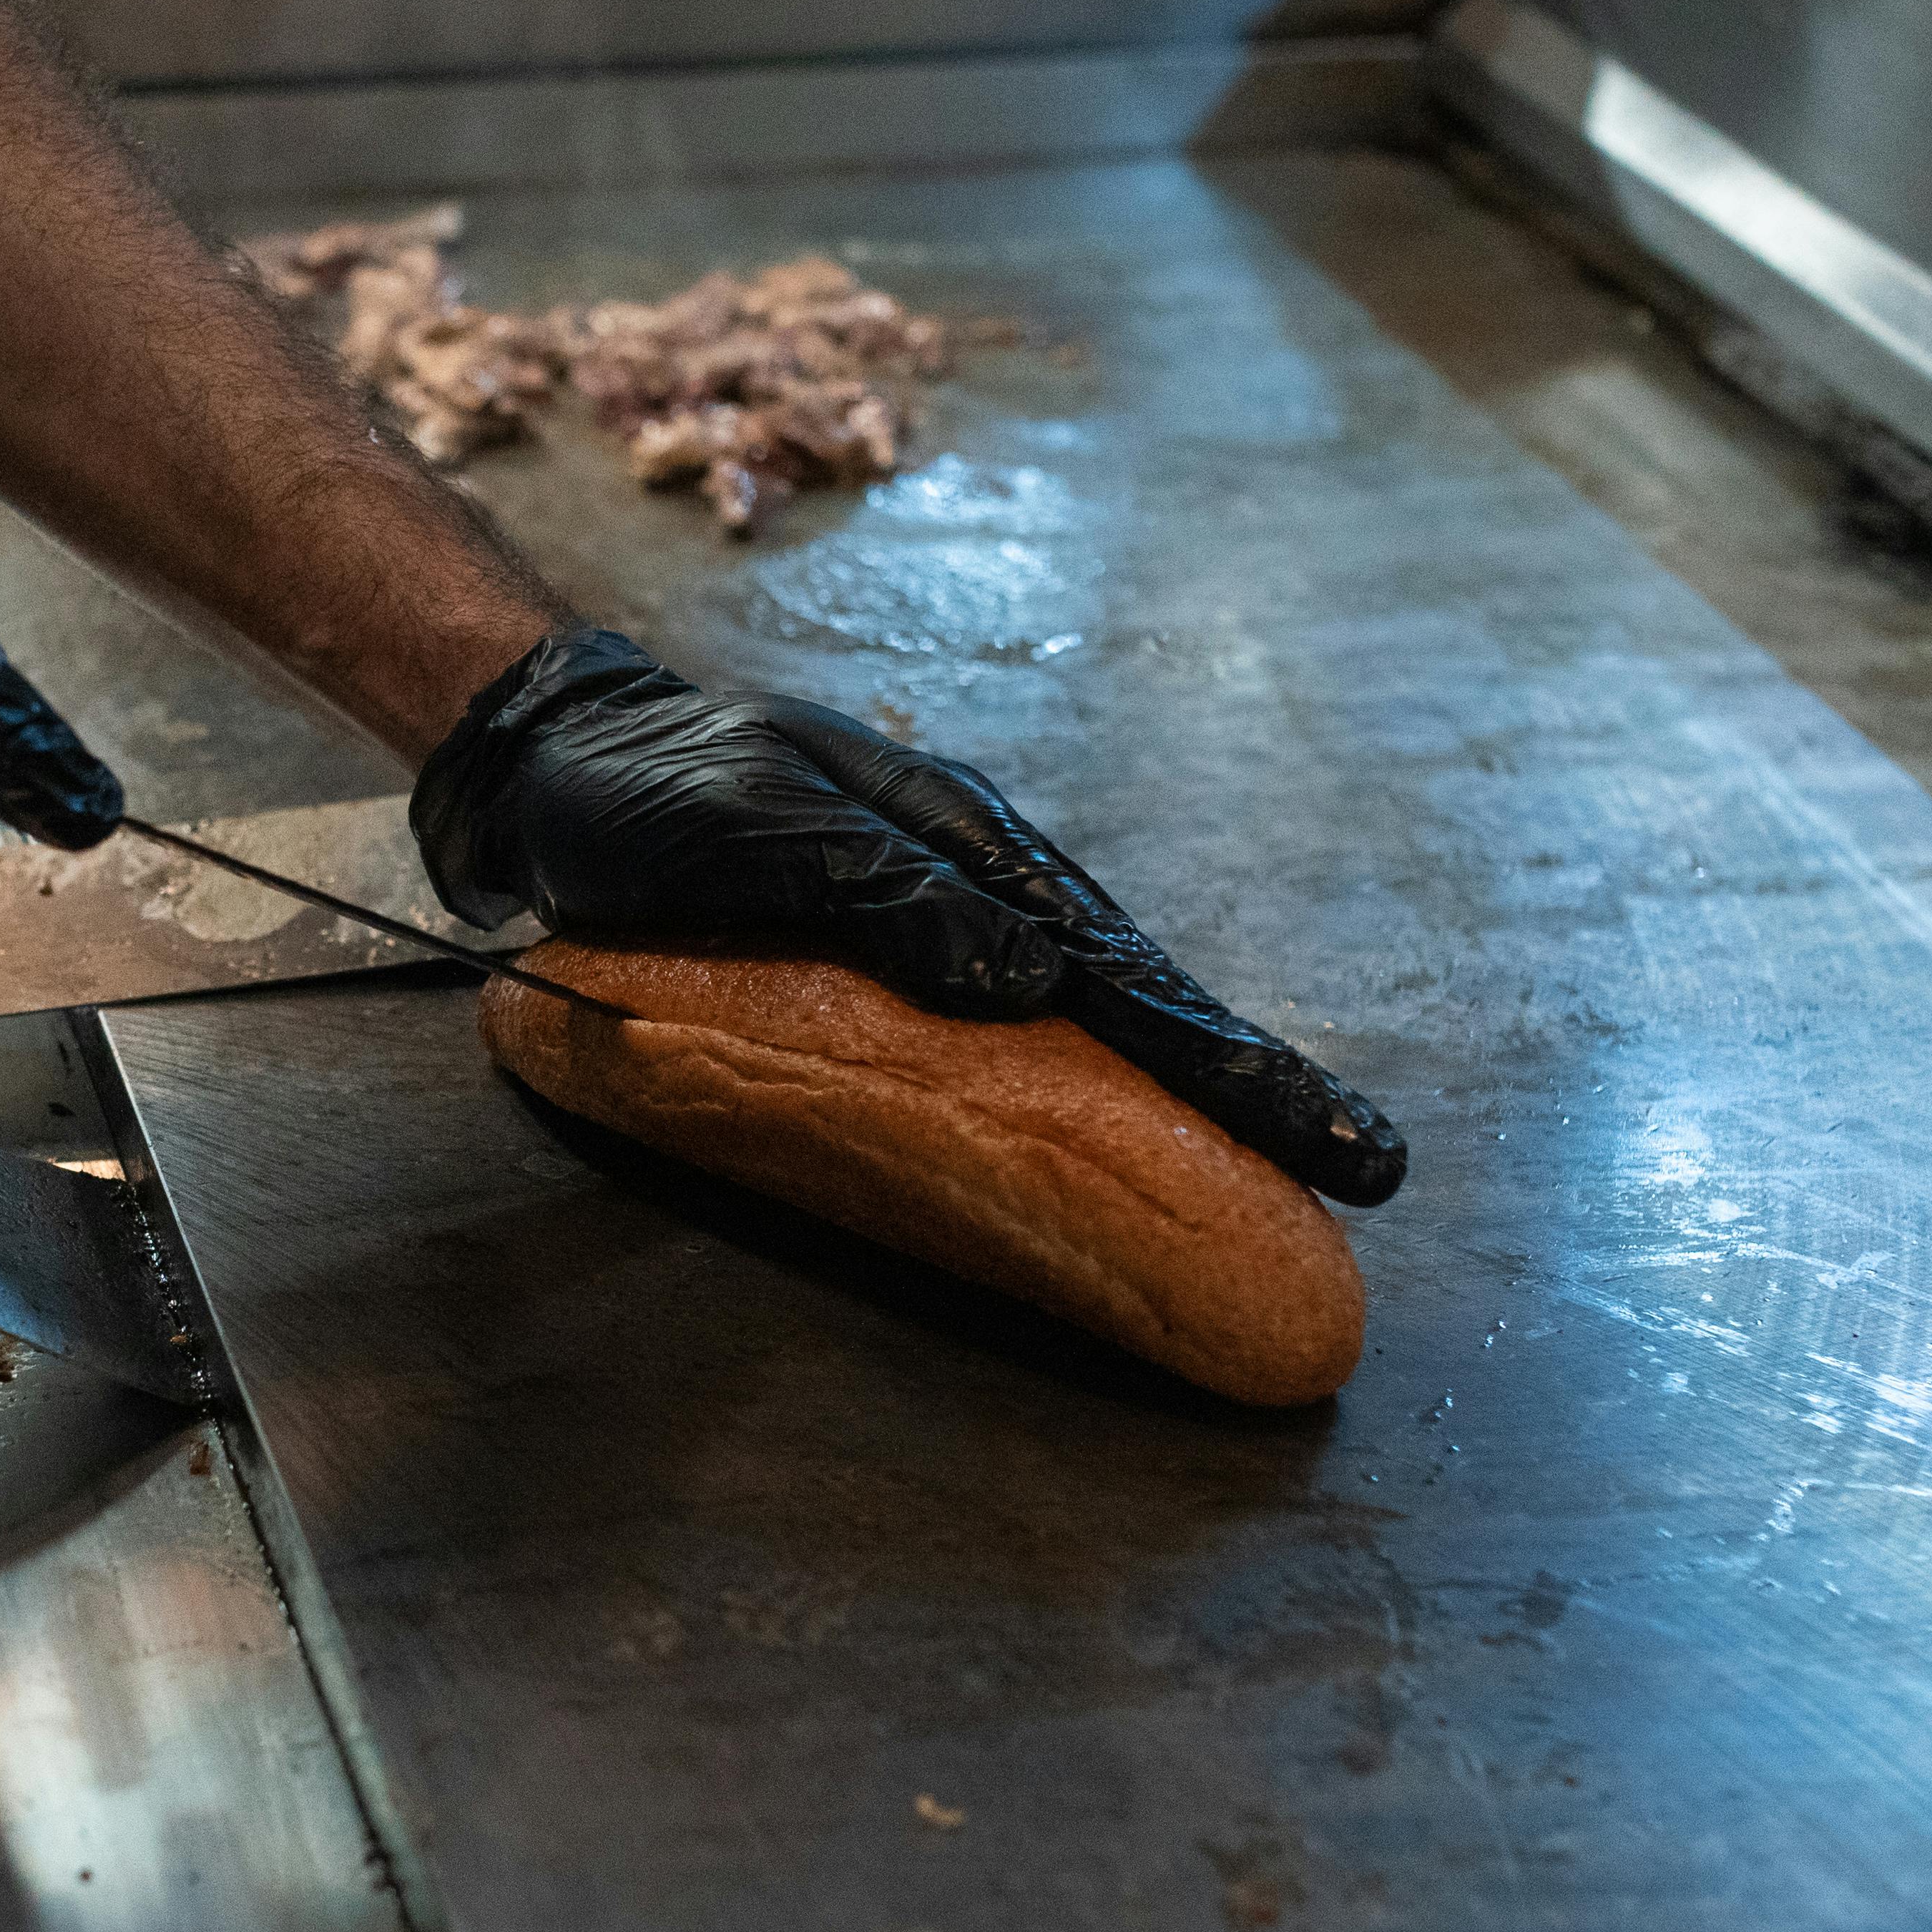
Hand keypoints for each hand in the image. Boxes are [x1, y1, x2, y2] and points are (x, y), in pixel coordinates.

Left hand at [412, 628, 1402, 1203]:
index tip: (1329, 1136)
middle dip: (1253, 1086)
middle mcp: (982, 884)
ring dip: (1195, 1086)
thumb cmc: (649, 796)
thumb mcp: (750, 830)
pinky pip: (1027, 1029)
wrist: (563, 762)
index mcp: (963, 849)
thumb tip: (1031, 982)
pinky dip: (1101, 1075)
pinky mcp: (903, 956)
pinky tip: (1145, 1129)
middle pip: (1143, 996)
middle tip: (1369, 1169)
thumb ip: (884, 898)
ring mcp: (951, 917)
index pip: (1123, 974)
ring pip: (1101, 1011)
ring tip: (1296, 1159)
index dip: (1227, 1062)